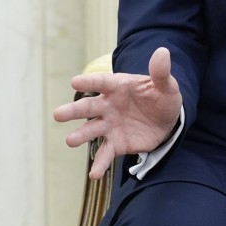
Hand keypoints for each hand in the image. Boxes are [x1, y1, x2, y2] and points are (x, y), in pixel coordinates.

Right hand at [53, 47, 182, 178]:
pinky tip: (94, 174)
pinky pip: (105, 154)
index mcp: (118, 86)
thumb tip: (163, 51)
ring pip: (91, 130)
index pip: (101, 83)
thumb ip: (161, 72)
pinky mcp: (116, 143)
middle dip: (73, 111)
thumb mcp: (166, 85)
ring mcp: (110, 125)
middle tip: (58, 114)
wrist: (167, 121)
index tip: (74, 82)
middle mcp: (108, 105)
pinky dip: (100, 164)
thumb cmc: (162, 97)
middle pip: (88, 107)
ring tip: (70, 141)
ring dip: (80, 136)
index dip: (89, 82)